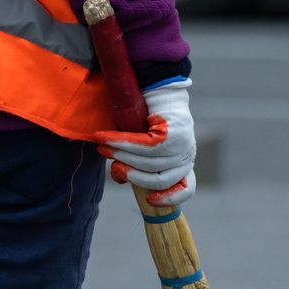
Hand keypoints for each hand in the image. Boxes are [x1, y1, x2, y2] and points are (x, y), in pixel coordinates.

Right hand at [94, 79, 196, 206]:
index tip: (150, 199)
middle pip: (158, 181)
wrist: (158, 88)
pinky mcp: (171, 133)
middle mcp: (186, 157)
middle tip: (112, 166)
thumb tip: (119, 177)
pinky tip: (104, 138)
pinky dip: (120, 142)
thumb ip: (133, 165)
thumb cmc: (146, 120)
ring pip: (147, 163)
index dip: (170, 198)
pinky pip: (142, 145)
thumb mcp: (143, 148)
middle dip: (132, 175)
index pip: (186, 189)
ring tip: (102, 147)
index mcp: (183, 164)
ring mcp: (182, 146)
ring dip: (121, 156)